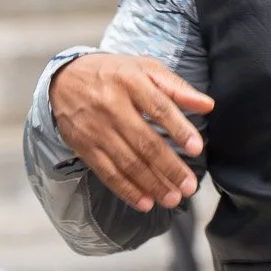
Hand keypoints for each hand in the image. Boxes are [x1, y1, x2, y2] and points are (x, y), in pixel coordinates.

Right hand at [50, 53, 212, 211]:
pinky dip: (127, 190)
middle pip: (144, 142)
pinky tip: (145, 202)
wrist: (63, 80)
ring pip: (128, 162)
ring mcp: (96, 129)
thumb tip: (207, 105)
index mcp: (130, 81)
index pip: (159, 108)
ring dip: (152, 184)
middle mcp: (111, 106)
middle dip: (169, 167)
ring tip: (173, 198)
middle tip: (189, 186)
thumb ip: (176, 87)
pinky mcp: (84, 147)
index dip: (179, 129)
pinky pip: (107, 173)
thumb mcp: (144, 68)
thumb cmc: (113, 74)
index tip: (197, 148)